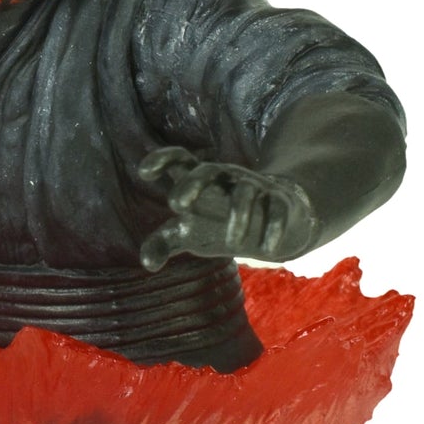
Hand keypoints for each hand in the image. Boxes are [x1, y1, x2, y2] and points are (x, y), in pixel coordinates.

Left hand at [137, 146, 317, 272]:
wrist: (269, 222)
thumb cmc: (217, 224)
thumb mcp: (187, 233)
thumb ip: (162, 243)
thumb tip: (147, 263)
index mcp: (200, 182)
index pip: (179, 159)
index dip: (162, 160)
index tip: (143, 172)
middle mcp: (225, 179)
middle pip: (208, 170)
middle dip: (191, 183)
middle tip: (175, 205)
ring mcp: (254, 188)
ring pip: (246, 192)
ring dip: (238, 216)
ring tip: (232, 243)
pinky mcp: (280, 202)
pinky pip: (278, 209)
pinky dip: (273, 227)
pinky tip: (266, 249)